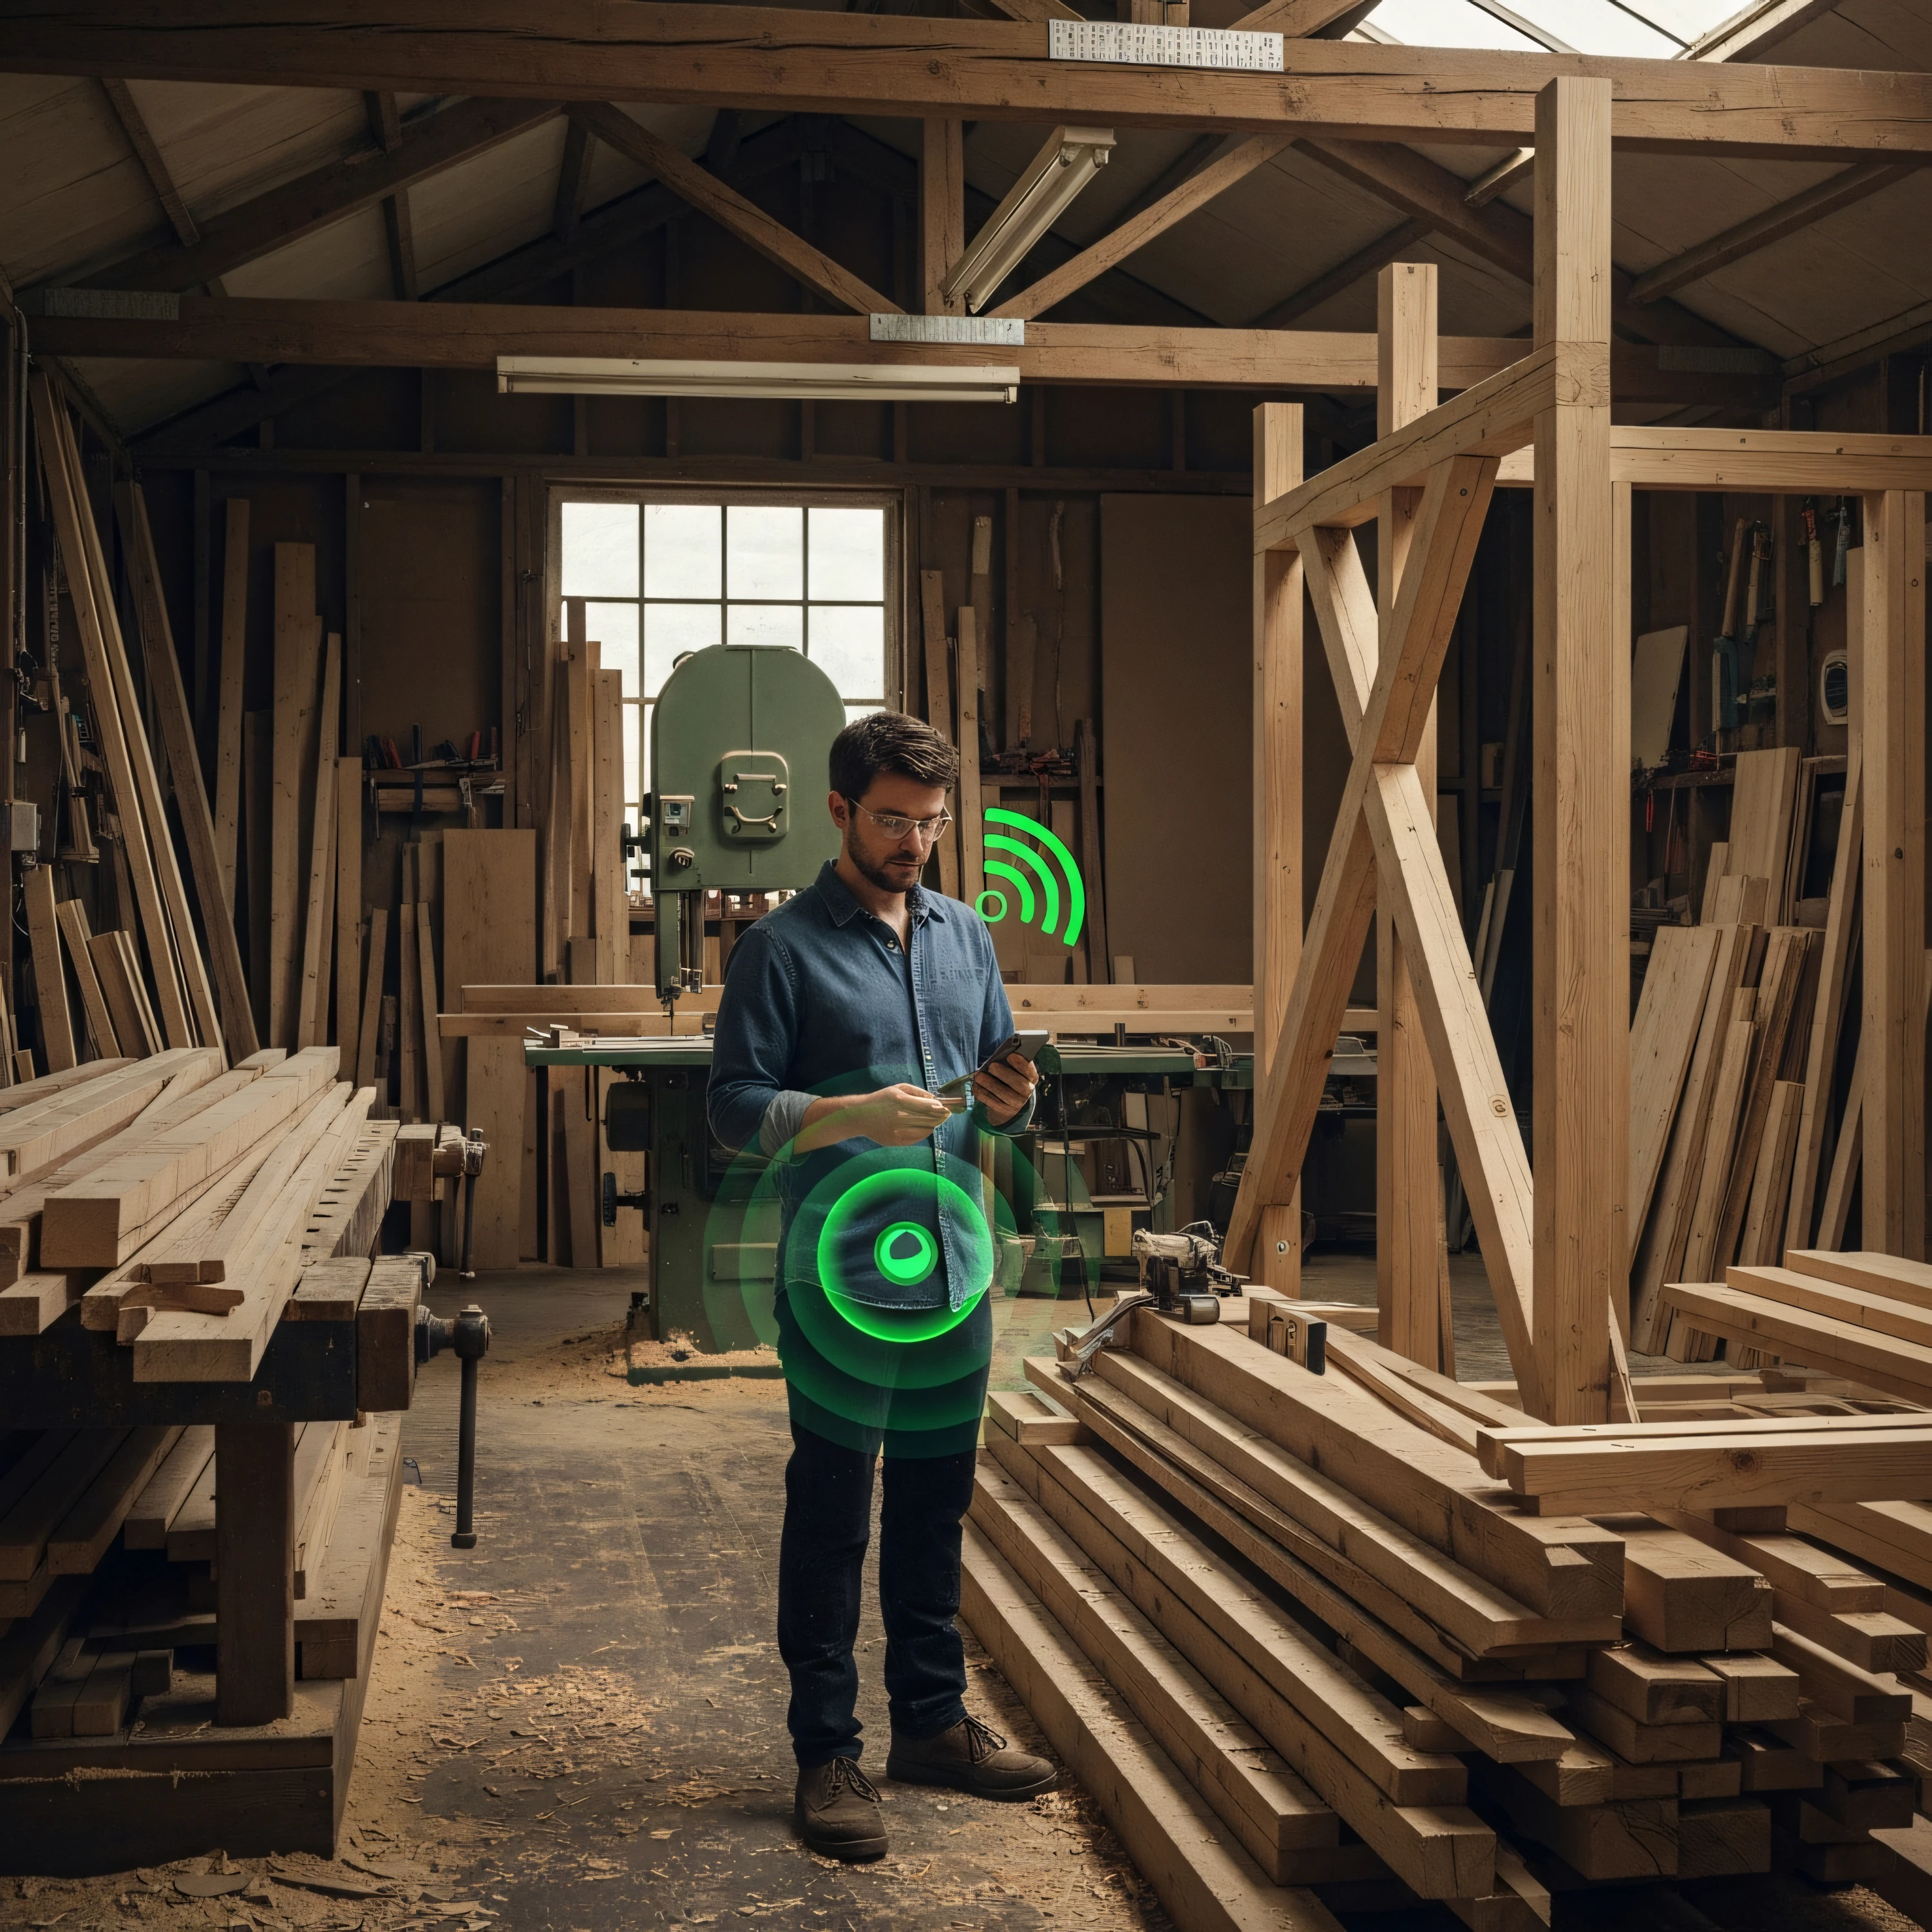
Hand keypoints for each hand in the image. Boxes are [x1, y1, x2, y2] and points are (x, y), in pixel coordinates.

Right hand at [811, 1083, 950, 1148]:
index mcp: (901, 1100)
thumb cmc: (882, 1099)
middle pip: (929, 1119)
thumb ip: (918, 1092)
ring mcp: (898, 1130)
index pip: (929, 1106)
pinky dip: (924, 1133)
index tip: (946, 1108)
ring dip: (933, 1125)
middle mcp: (900, 1116)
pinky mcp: (896, 1141)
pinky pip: (917, 1138)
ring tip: (935, 1121)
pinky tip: (925, 1128)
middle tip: (945, 1114)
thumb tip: (935, 1099)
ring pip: (925, 1130)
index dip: (941, 1108)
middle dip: (940, 1117)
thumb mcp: (898, 1088)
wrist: (861, 1116)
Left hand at [975, 1052, 1037, 1125]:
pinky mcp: (1005, 1110)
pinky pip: (993, 1102)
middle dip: (1004, 1074)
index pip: (1029, 1071)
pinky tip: (976, 1086)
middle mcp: (1027, 1091)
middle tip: (992, 1066)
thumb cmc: (1009, 1077)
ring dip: (990, 1084)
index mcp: (1031, 1078)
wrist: (1008, 1100)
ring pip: (1004, 1094)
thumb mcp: (1013, 1069)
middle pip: (1017, 1083)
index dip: (1021, 1063)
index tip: (1011, 1056)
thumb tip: (999, 1054)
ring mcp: (1016, 1103)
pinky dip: (983, 1093)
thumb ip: (1009, 1062)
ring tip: (979, 1076)